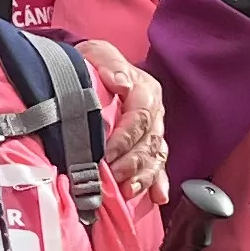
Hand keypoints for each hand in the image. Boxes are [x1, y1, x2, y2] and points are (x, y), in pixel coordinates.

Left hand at [78, 42, 169, 205]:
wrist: (91, 71)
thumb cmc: (93, 63)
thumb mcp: (98, 53)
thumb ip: (110, 64)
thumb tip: (120, 82)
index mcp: (145, 90)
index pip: (141, 116)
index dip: (125, 137)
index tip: (107, 153)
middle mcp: (154, 112)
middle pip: (149, 141)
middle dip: (131, 162)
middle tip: (112, 176)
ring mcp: (154, 131)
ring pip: (155, 157)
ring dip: (143, 176)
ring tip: (128, 190)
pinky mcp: (150, 146)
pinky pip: (159, 166)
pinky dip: (157, 182)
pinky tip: (158, 197)